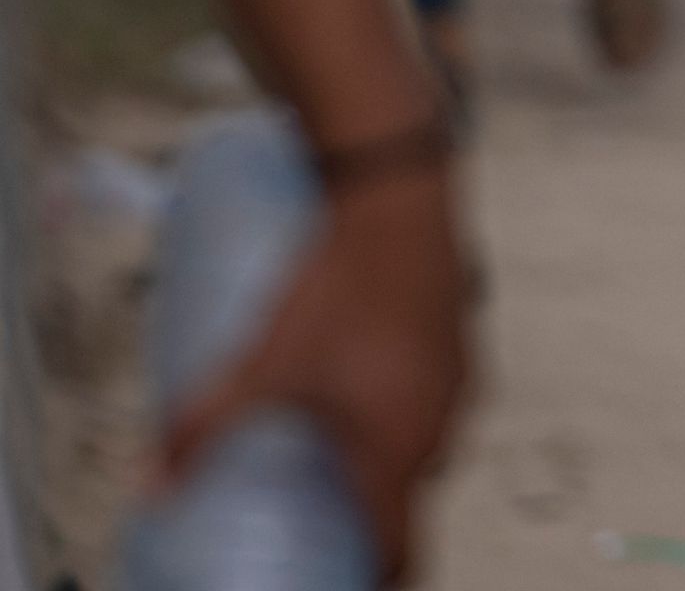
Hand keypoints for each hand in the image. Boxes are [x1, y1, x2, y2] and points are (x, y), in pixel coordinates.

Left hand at [157, 170, 471, 584]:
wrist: (397, 203)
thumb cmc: (340, 283)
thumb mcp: (259, 362)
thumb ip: (203, 426)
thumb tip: (153, 480)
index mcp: (395, 446)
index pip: (401, 546)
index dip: (374, 575)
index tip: (345, 581)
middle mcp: (438, 427)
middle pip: (404, 498)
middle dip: (363, 513)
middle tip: (312, 510)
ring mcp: (457, 389)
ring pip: (419, 450)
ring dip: (381, 458)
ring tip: (330, 443)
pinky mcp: (460, 353)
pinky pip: (431, 408)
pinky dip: (399, 417)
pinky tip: (362, 387)